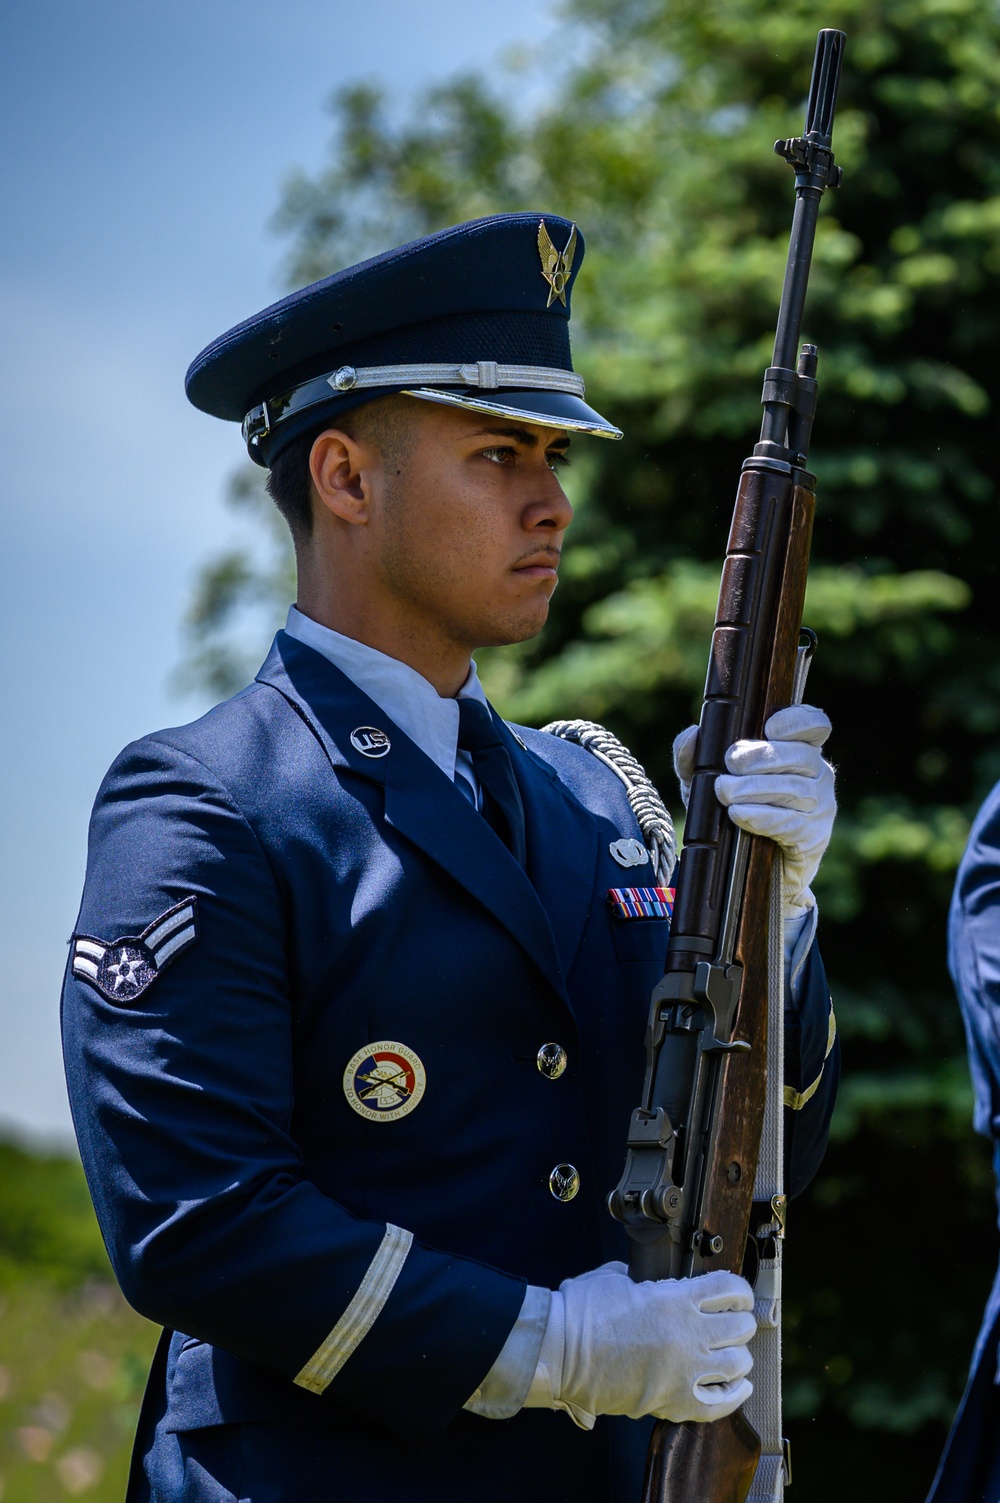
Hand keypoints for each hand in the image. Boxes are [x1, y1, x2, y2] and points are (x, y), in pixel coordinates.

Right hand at [523, 1263, 754, 1428]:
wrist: (559, 1352)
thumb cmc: (581, 1313)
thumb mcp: (616, 1278)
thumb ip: (643, 1280)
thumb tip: (651, 1285)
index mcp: (674, 1299)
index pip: (729, 1288)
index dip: (739, 1290)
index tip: (736, 1294)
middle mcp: (686, 1334)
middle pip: (740, 1327)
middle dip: (740, 1322)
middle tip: (733, 1323)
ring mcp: (683, 1371)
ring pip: (738, 1364)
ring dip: (738, 1356)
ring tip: (731, 1353)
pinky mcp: (673, 1402)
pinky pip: (720, 1404)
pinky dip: (734, 1395)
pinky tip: (738, 1385)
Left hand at [673, 705, 835, 915]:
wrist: (745, 870)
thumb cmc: (730, 810)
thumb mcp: (704, 782)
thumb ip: (693, 756)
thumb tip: (693, 734)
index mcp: (798, 750)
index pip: (814, 724)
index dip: (797, 721)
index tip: (769, 728)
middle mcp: (817, 774)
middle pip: (800, 756)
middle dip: (763, 756)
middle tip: (729, 765)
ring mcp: (820, 806)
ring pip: (796, 790)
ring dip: (756, 789)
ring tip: (725, 793)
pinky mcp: (814, 837)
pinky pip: (792, 824)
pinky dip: (763, 817)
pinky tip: (739, 815)